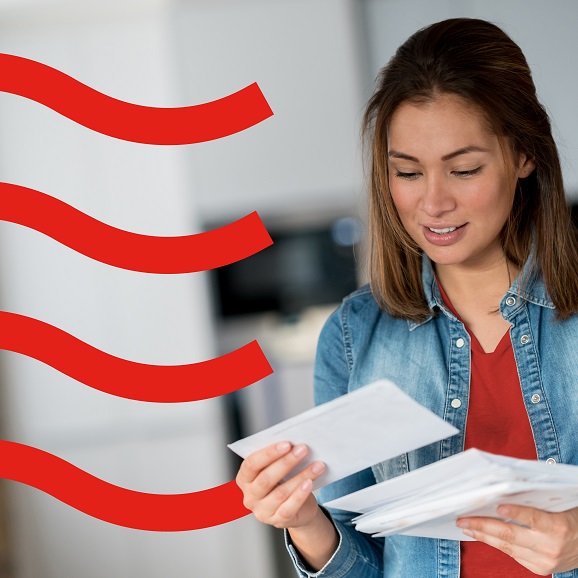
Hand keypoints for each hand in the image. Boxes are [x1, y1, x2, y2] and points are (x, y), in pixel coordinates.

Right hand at [236, 441, 325, 528]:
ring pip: (281, 493)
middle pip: (266, 479)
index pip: (251, 464)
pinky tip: (310, 483)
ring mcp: (262, 511)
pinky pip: (289, 507)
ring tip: (316, 465)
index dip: (268, 453)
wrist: (297, 509)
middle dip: (286, 462)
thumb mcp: (276, 469)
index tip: (287, 443)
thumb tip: (293, 443)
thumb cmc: (283, 481)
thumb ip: (277, 458)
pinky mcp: (278, 521)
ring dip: (300, 476)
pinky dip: (300, 494)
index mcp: (244, 479)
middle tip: (303, 449)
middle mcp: (250, 497)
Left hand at [457, 504, 577, 574]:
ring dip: (483, 536)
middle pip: (511, 534)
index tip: (498, 507)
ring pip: (507, 546)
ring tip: (466, 527)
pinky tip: (482, 535)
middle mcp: (551, 546)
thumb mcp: (557, 505)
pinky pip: (513, 554)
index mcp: (558, 526)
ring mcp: (545, 560)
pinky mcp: (540, 569)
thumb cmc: (568, 517)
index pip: (533, 518)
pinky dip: (496, 543)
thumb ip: (535, 501)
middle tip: (462, 519)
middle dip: (483, 526)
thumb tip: (504, 490)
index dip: (515, 513)